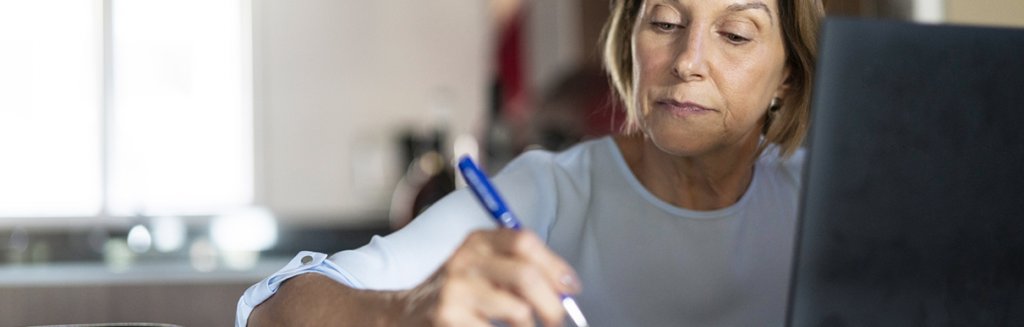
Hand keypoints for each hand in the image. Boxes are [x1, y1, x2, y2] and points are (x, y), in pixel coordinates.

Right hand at [396, 229, 581, 326]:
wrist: (403, 313)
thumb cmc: (457, 292)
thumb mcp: (480, 266)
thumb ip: (519, 268)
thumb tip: (567, 288)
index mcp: (477, 241)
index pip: (524, 241)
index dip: (554, 265)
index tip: (570, 287)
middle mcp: (464, 260)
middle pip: (525, 276)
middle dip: (552, 304)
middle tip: (557, 320)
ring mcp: (455, 292)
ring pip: (517, 311)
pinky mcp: (448, 320)